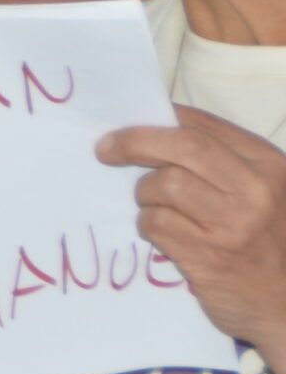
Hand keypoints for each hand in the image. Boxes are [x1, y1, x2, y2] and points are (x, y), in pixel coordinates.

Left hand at [102, 106, 285, 356]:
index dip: (157, 118)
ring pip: (164, 184)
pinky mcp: (208, 255)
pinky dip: (147, 223)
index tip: (125, 122)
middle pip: (182, 146)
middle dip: (135, 142)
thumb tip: (154, 128)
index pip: (203, 125)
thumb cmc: (268, 243)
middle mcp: (255, 190)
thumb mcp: (264, 193)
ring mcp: (233, 224)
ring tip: (153, 206)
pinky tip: (160, 232)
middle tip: (105, 149)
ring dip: (144, 193)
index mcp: (267, 165)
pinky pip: (155, 223)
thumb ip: (222, 163)